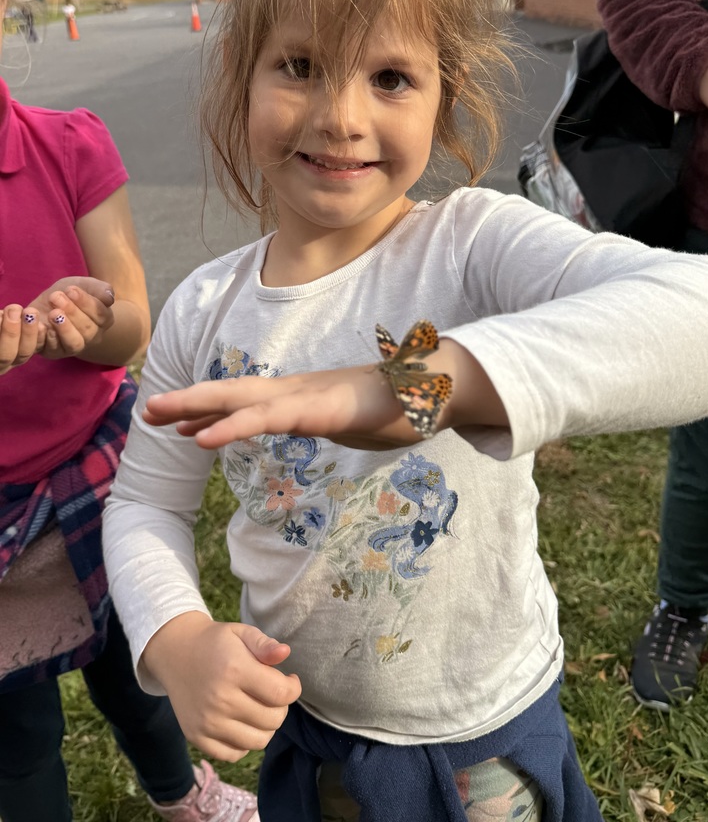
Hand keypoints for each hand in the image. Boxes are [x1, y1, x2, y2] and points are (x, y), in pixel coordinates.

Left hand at [1, 278, 115, 373]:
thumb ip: (100, 289)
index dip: (86, 303)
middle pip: (88, 330)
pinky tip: (40, 325)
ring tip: (53, 313)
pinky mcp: (51, 351)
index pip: (101, 316)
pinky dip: (45, 338)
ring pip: (74, 344)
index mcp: (103, 321)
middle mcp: (90, 337)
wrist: (48, 302)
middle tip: (56, 297)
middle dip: (72, 312)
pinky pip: (51, 350)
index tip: (71, 290)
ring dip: (64, 328)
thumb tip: (109, 298)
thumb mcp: (85, 285)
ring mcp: (71, 346)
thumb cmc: (71, 293)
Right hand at [141, 612, 301, 760]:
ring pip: (258, 741)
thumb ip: (264, 644)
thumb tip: (285, 653)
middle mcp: (220, 699)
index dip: (294, 688)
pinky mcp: (197, 737)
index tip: (290, 680)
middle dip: (281, 706)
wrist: (175, 653)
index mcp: (234, 670)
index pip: (281, 693)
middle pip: (273, 719)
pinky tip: (242, 722)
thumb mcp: (240, 633)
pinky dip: (244, 743)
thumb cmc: (215, 643)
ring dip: (266, 727)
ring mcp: (207, 722)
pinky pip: (234, 754)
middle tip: (273, 693)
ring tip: (260, 708)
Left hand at [143, 338, 506, 449]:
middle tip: (149, 410)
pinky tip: (205, 437)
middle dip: (191, 401)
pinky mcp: (323, 409)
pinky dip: (234, 427)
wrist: (443, 384)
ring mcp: (311, 397)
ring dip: (198, 407)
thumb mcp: (359, 419)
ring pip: (244, 402)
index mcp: (306, 395)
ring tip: (159, 414)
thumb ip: (337, 420)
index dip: (212, 407)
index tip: (178, 419)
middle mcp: (301, 390)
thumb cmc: (404, 402)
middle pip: (236, 394)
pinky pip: (272, 421)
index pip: (250, 400)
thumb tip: (329, 422)